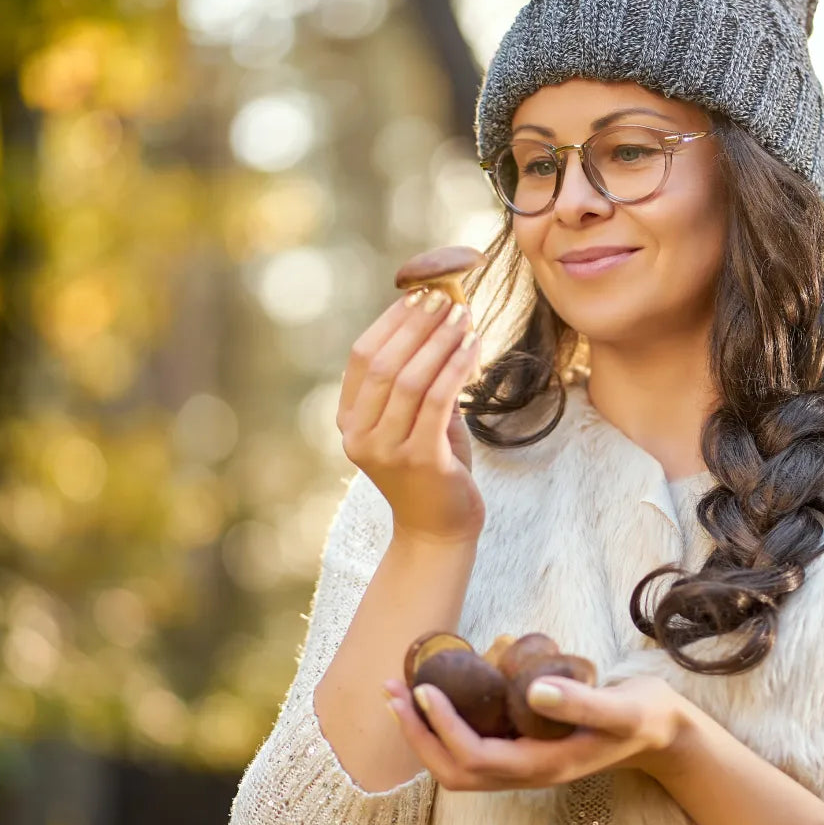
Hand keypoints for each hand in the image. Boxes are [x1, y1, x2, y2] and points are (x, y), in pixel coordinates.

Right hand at [339, 289, 484, 545]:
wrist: (439, 529)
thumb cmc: (433, 467)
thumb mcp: (416, 420)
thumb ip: (419, 379)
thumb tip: (440, 321)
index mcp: (350, 421)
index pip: (362, 357)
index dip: (391, 322)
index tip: (419, 295)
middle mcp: (359, 435)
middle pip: (384, 363)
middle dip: (417, 326)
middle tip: (445, 299)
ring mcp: (386, 450)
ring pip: (410, 380)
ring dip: (440, 342)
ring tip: (465, 317)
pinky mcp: (419, 460)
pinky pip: (438, 401)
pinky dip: (456, 368)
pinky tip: (473, 347)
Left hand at [381, 674, 690, 790]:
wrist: (662, 732)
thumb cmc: (645, 716)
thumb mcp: (622, 708)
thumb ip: (582, 702)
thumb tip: (533, 690)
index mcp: (545, 767)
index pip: (477, 758)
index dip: (443, 728)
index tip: (424, 689)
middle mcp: (528, 773)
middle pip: (455, 771)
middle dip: (418, 735)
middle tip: (393, 692)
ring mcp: (524, 764)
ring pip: (459, 764)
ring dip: (424, 732)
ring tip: (401, 692)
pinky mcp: (524, 749)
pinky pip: (473, 747)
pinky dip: (445, 725)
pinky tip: (439, 693)